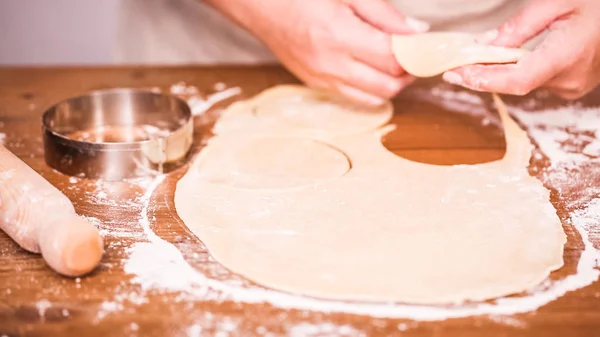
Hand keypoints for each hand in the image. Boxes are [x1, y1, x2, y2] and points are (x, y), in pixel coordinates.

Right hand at [209, 0, 428, 104]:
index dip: (419, 55)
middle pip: (388, 86)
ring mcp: (322, 79)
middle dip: (409, 74)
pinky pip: (354, 97)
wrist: (259, 6)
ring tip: (394, 63)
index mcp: (339, 35)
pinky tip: (372, 68)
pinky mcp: (316, 84)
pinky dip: (372, 88)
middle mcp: (331, 65)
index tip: (432, 48)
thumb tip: (417, 32)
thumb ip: (384, 14)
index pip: (394, 58)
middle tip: (415, 55)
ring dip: (392, 84)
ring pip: (374, 98)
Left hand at [443, 0, 599, 98]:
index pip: (517, 81)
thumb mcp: (556, 2)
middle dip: (483, 75)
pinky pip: (537, 80)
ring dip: (498, 73)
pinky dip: (516, 71)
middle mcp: (569, 79)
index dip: (483, 80)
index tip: (456, 74)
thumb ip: (519, 26)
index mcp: (567, 56)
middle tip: (454, 68)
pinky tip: (500, 62)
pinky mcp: (572, 85)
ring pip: (524, 82)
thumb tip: (484, 46)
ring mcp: (573, 85)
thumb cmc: (596, 2)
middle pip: (516, 83)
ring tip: (471, 64)